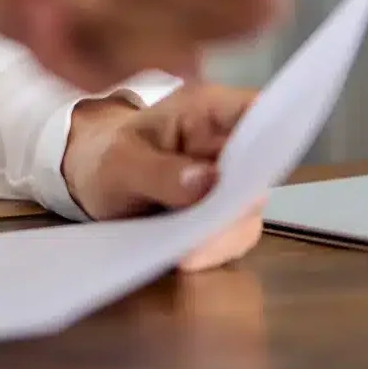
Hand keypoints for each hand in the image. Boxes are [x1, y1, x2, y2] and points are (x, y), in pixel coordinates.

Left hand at [61, 84, 266, 269]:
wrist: (91, 181)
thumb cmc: (106, 156)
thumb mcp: (120, 161)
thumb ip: (160, 170)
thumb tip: (207, 181)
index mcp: (207, 110)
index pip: (257, 110)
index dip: (276, 133)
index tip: (261, 168)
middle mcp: (226, 144)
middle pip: (261, 170)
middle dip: (239, 205)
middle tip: (206, 231)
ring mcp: (228, 181)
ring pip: (249, 211)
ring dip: (224, 235)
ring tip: (186, 254)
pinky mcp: (221, 213)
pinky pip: (233, 234)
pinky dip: (214, 250)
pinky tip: (185, 258)